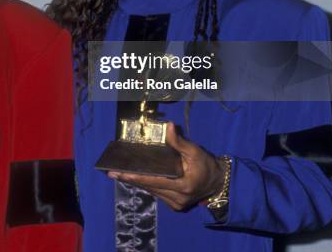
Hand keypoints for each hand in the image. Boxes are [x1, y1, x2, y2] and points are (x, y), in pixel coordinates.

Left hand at [108, 122, 224, 210]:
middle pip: (150, 188)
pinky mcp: (175, 205)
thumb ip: (179, 141)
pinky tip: (134, 178)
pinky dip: (146, 185)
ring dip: (137, 183)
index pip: (154, 181)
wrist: (219, 183)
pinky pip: (157, 194)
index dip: (136, 177)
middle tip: (112, 172)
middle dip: (131, 179)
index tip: (120, 173)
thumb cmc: (206, 165)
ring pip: (152, 192)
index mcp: (183, 186)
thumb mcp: (195, 151)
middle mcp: (177, 199)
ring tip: (119, 174)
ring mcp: (176, 204)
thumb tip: (168, 126)